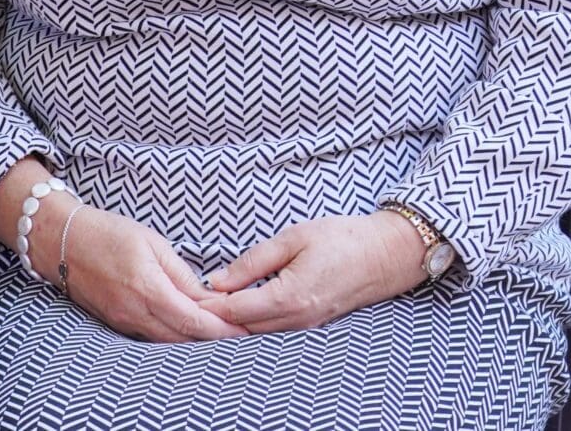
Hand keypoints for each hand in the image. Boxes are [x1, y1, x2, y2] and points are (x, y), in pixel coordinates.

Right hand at [48, 207, 243, 341]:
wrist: (60, 241)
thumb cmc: (107, 232)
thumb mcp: (151, 242)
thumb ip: (181, 273)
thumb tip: (208, 296)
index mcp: (147, 287)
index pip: (193, 319)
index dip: (222, 328)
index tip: (246, 329)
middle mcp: (135, 312)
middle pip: (184, 337)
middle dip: (215, 338)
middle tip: (243, 335)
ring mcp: (123, 321)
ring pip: (168, 342)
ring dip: (195, 340)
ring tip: (222, 334)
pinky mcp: (116, 323)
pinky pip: (151, 337)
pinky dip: (173, 336)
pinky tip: (188, 329)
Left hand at [194, 215, 426, 333]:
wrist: (386, 255)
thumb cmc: (341, 239)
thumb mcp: (293, 238)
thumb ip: (253, 262)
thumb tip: (217, 281)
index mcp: (289, 298)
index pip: (235, 311)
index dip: (207, 306)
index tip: (184, 297)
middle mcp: (297, 319)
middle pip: (242, 328)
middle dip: (214, 318)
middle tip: (186, 303)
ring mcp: (306, 326)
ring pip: (257, 333)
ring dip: (232, 323)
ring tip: (207, 306)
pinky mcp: (311, 323)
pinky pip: (274, 330)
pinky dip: (252, 323)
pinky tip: (238, 309)